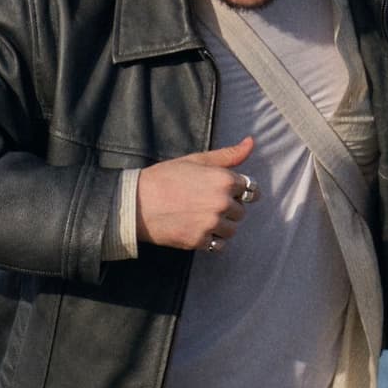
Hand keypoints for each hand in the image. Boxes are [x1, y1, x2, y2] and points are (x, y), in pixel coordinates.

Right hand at [136, 136, 259, 252]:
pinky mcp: (200, 241)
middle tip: (205, 203)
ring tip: (201, 217)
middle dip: (228, 208)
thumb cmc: (164, 177)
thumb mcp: (196, 160)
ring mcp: (211, 223)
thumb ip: (227, 155)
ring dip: (221, 225)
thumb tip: (251, 142)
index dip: (239, 191)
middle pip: (241, 211)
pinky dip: (212, 240)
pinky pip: (219, 245)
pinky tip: (197, 229)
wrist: (136, 203)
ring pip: (232, 229)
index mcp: (223, 180)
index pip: (251, 189)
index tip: (227, 192)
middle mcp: (221, 202)